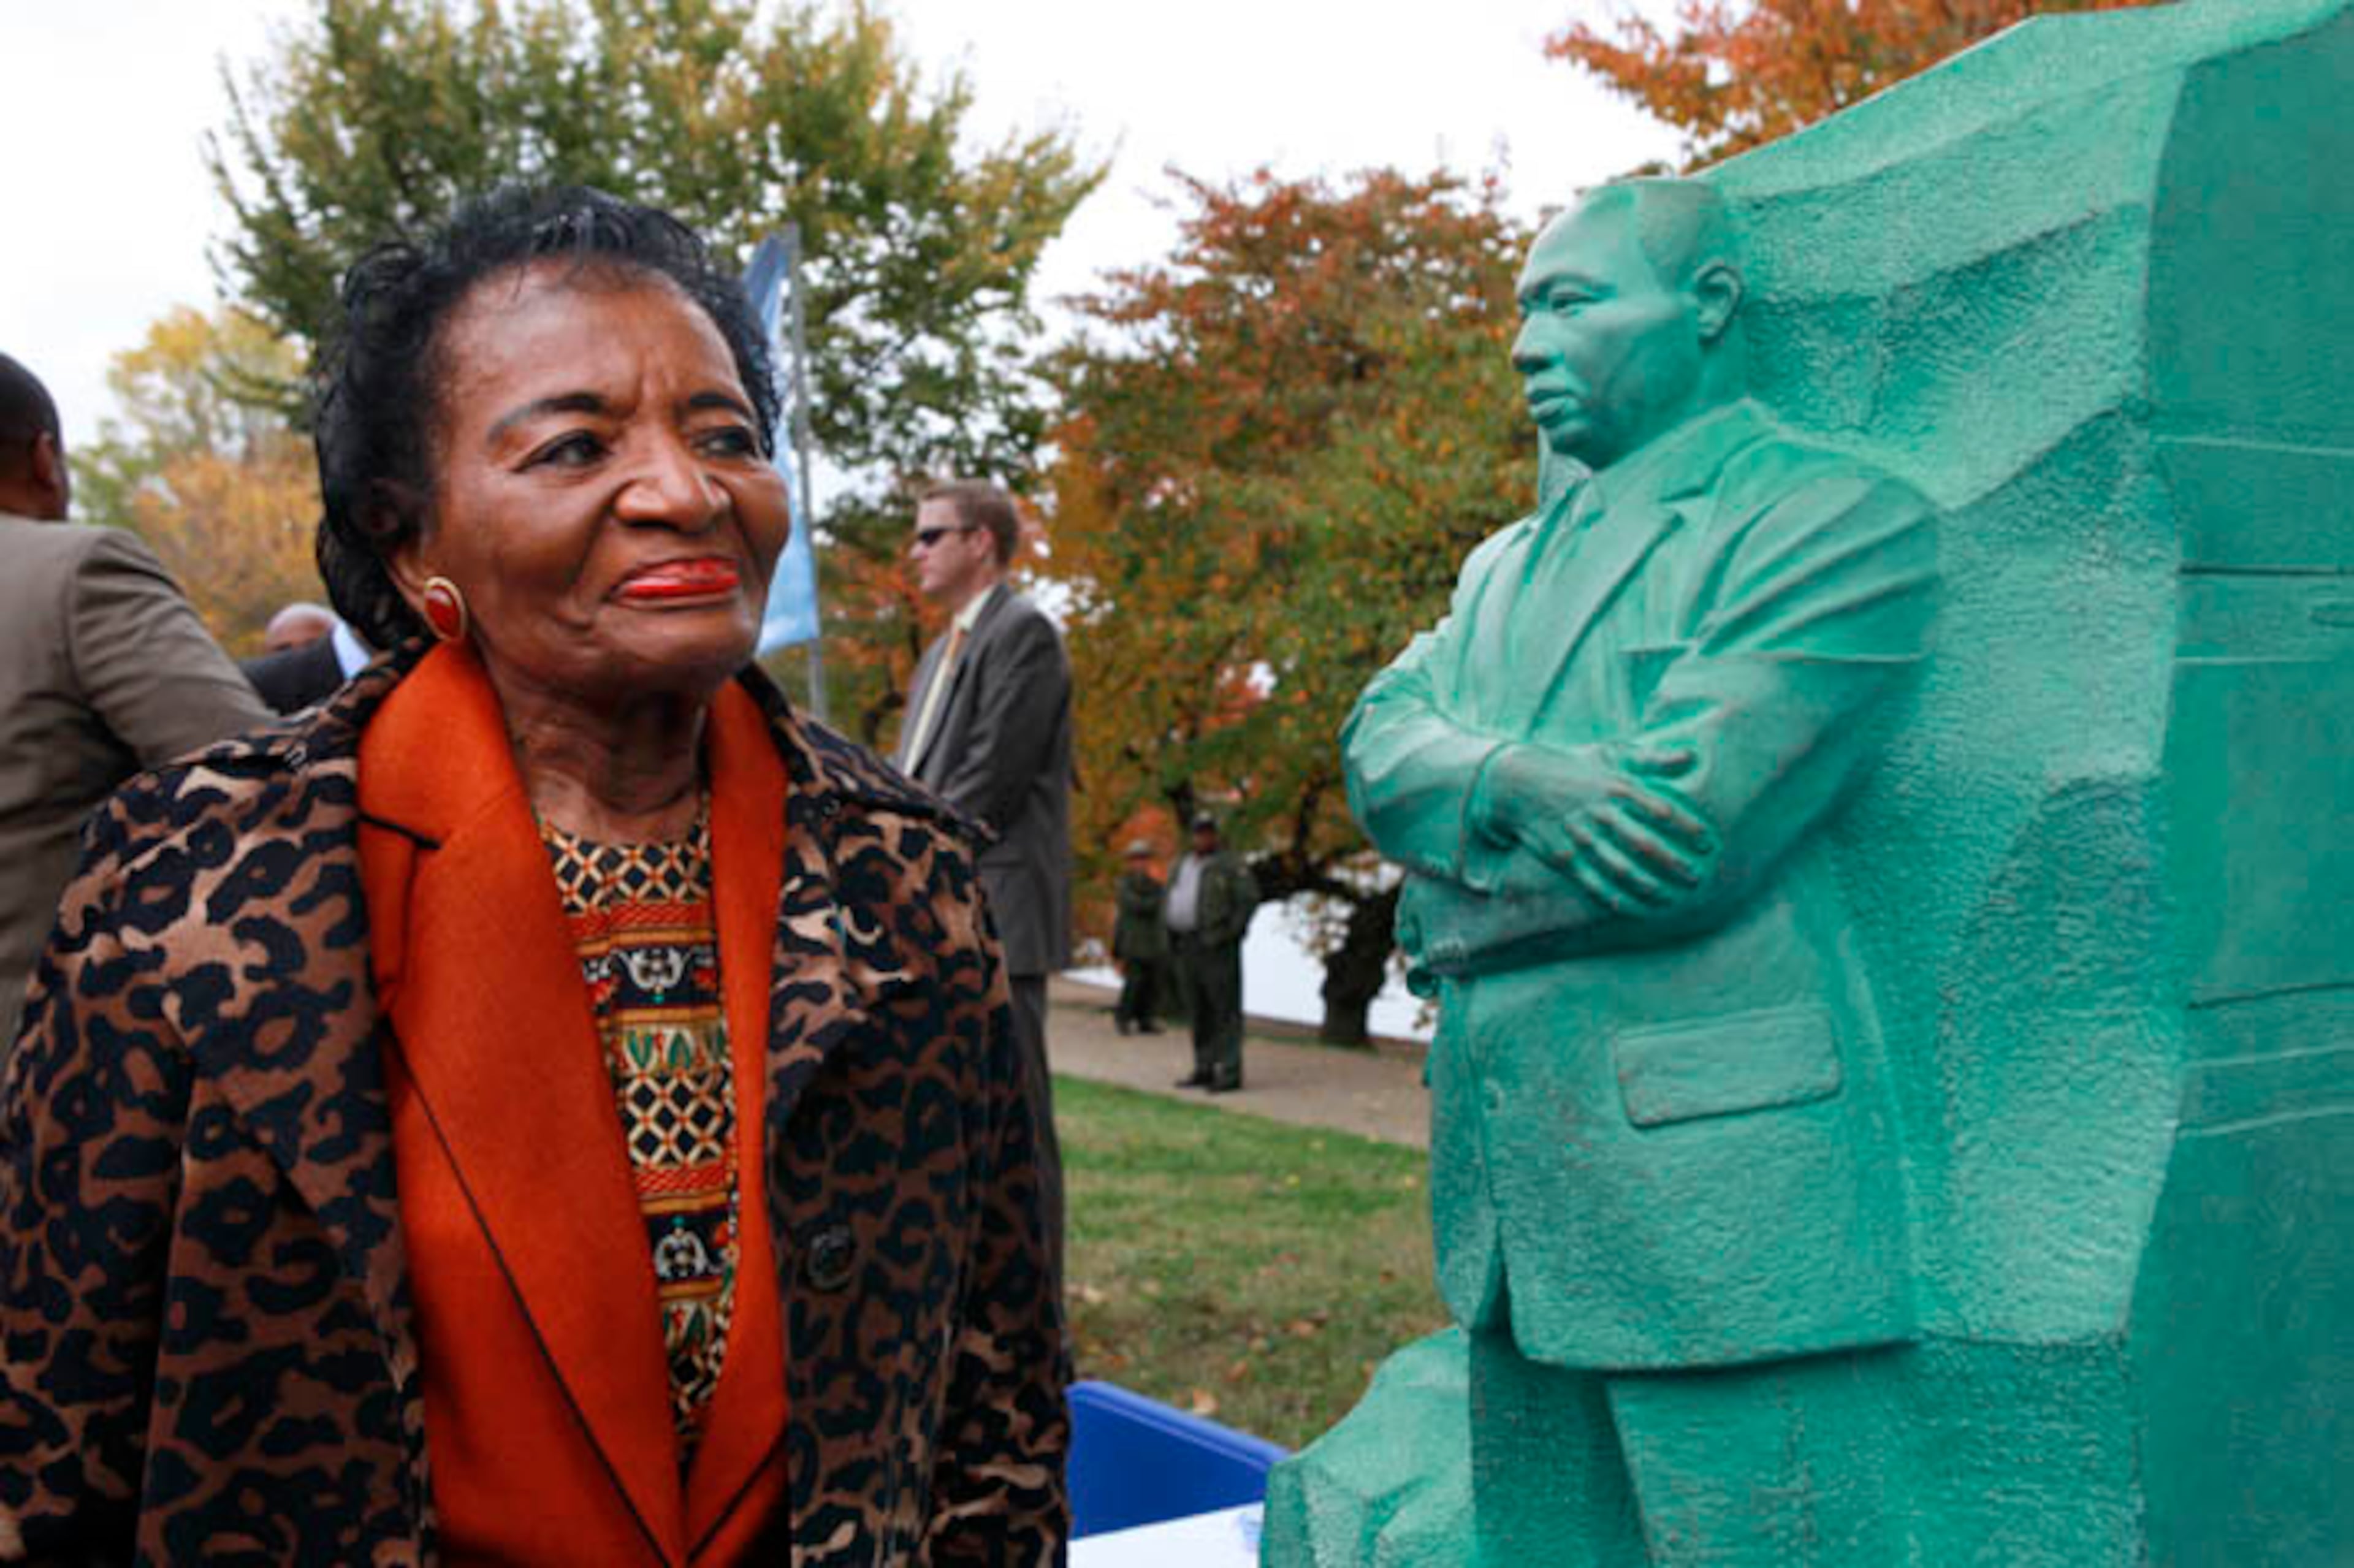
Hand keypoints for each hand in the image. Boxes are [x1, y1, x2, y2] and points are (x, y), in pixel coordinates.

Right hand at [1479, 742, 1713, 913]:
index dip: (1686, 828)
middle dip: (1672, 863)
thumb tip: (1691, 756)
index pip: (1660, 809)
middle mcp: (1599, 812)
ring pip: (1619, 867)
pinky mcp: (1562, 856)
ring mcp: (1579, 836)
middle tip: (1694, 879)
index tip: (1707, 843)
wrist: (1517, 782)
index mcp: (1616, 786)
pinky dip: (1612, 898)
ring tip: (1669, 898)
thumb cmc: (1573, 766)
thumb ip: (1652, 759)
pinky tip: (1632, 908)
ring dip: (1647, 886)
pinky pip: (1592, 882)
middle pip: (1643, 843)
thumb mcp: (1611, 753)